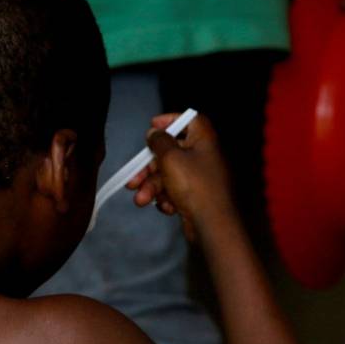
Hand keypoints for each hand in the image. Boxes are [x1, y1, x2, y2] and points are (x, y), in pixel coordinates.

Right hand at [125, 112, 234, 242]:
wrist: (211, 223)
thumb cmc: (195, 186)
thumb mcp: (171, 158)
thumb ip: (159, 142)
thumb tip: (154, 133)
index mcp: (203, 140)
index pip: (189, 120)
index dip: (170, 120)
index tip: (152, 127)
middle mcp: (203, 156)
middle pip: (170, 152)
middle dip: (149, 168)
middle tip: (133, 178)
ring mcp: (199, 177)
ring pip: (168, 175)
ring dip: (152, 187)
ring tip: (141, 200)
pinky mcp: (195, 196)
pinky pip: (174, 191)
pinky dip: (167, 198)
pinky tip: (167, 207)